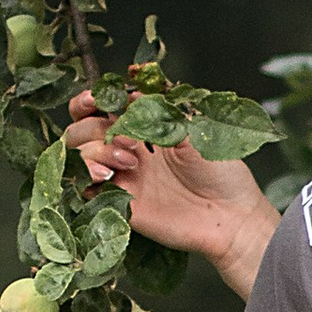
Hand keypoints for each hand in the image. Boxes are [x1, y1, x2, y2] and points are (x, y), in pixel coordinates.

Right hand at [63, 89, 277, 291]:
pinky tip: (106, 176)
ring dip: (94, 152)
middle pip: (82, 130)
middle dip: (92, 127)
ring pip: (80, 156)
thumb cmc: (222, 173)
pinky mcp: (120, 203)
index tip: (95, 99)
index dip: (89, 101)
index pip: (101, 109)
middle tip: (126, 139)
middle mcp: (128, 150)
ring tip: (126, 161)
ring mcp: (122, 177)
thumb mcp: (195, 131)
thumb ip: (160, 113)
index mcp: (145, 128)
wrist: (231, 216)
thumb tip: (130, 95)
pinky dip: (87, 177)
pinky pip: (84, 189)